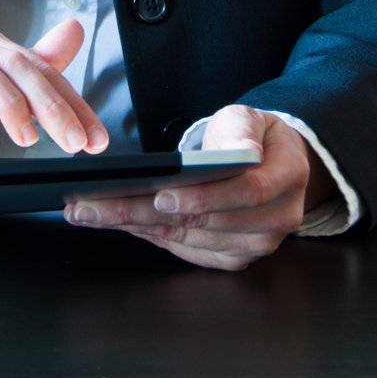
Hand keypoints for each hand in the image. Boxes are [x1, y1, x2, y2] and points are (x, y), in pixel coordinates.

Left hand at [63, 105, 334, 271]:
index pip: (246, 192)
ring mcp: (255, 246)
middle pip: (205, 221)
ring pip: (188, 239)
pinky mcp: (232, 259)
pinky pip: (185, 250)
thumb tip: (240, 151)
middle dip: (143, 213)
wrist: (270, 163)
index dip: (204, 197)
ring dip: (134, 226)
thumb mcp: (249, 118)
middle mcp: (275, 220)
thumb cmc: (252, 136)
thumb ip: (241, 131)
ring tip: (89, 212)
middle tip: (92, 205)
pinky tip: (115, 223)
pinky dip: (148, 236)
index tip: (162, 196)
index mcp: (287, 178)